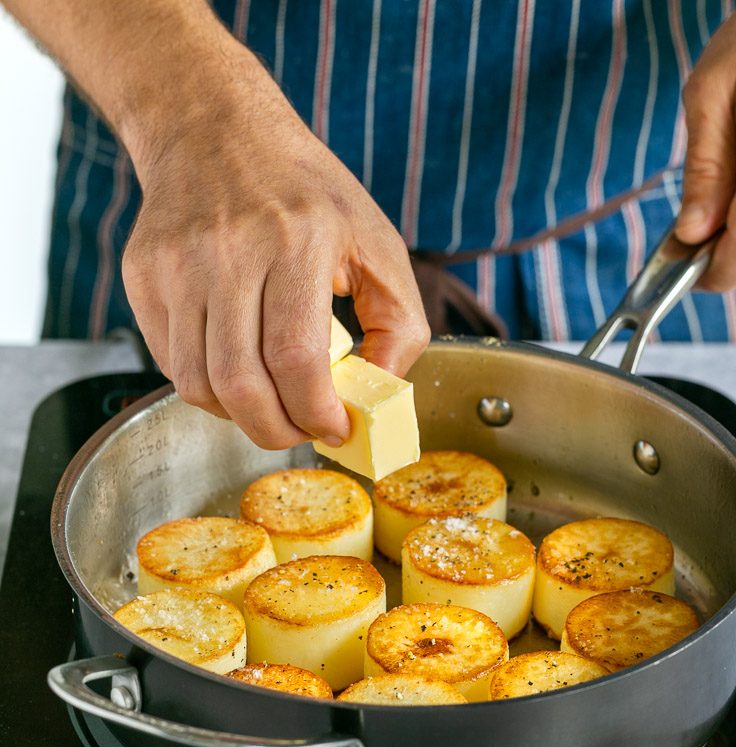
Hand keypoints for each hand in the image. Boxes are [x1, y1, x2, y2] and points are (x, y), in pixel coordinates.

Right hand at [122, 44, 429, 449]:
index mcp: (298, 239)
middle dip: (277, 431)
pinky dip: (206, 389)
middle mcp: (229, 252)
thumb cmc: (305, 194)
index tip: (335, 428)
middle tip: (301, 432)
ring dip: (239, 417)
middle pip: (242, 384)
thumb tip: (380, 393)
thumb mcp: (376, 243)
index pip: (297, 358)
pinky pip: (171, 364)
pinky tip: (236, 373)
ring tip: (270, 406)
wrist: (214, 130)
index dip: (316, 412)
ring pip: (197, 384)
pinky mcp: (142, 276)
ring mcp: (177, 265)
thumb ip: (399, 323)